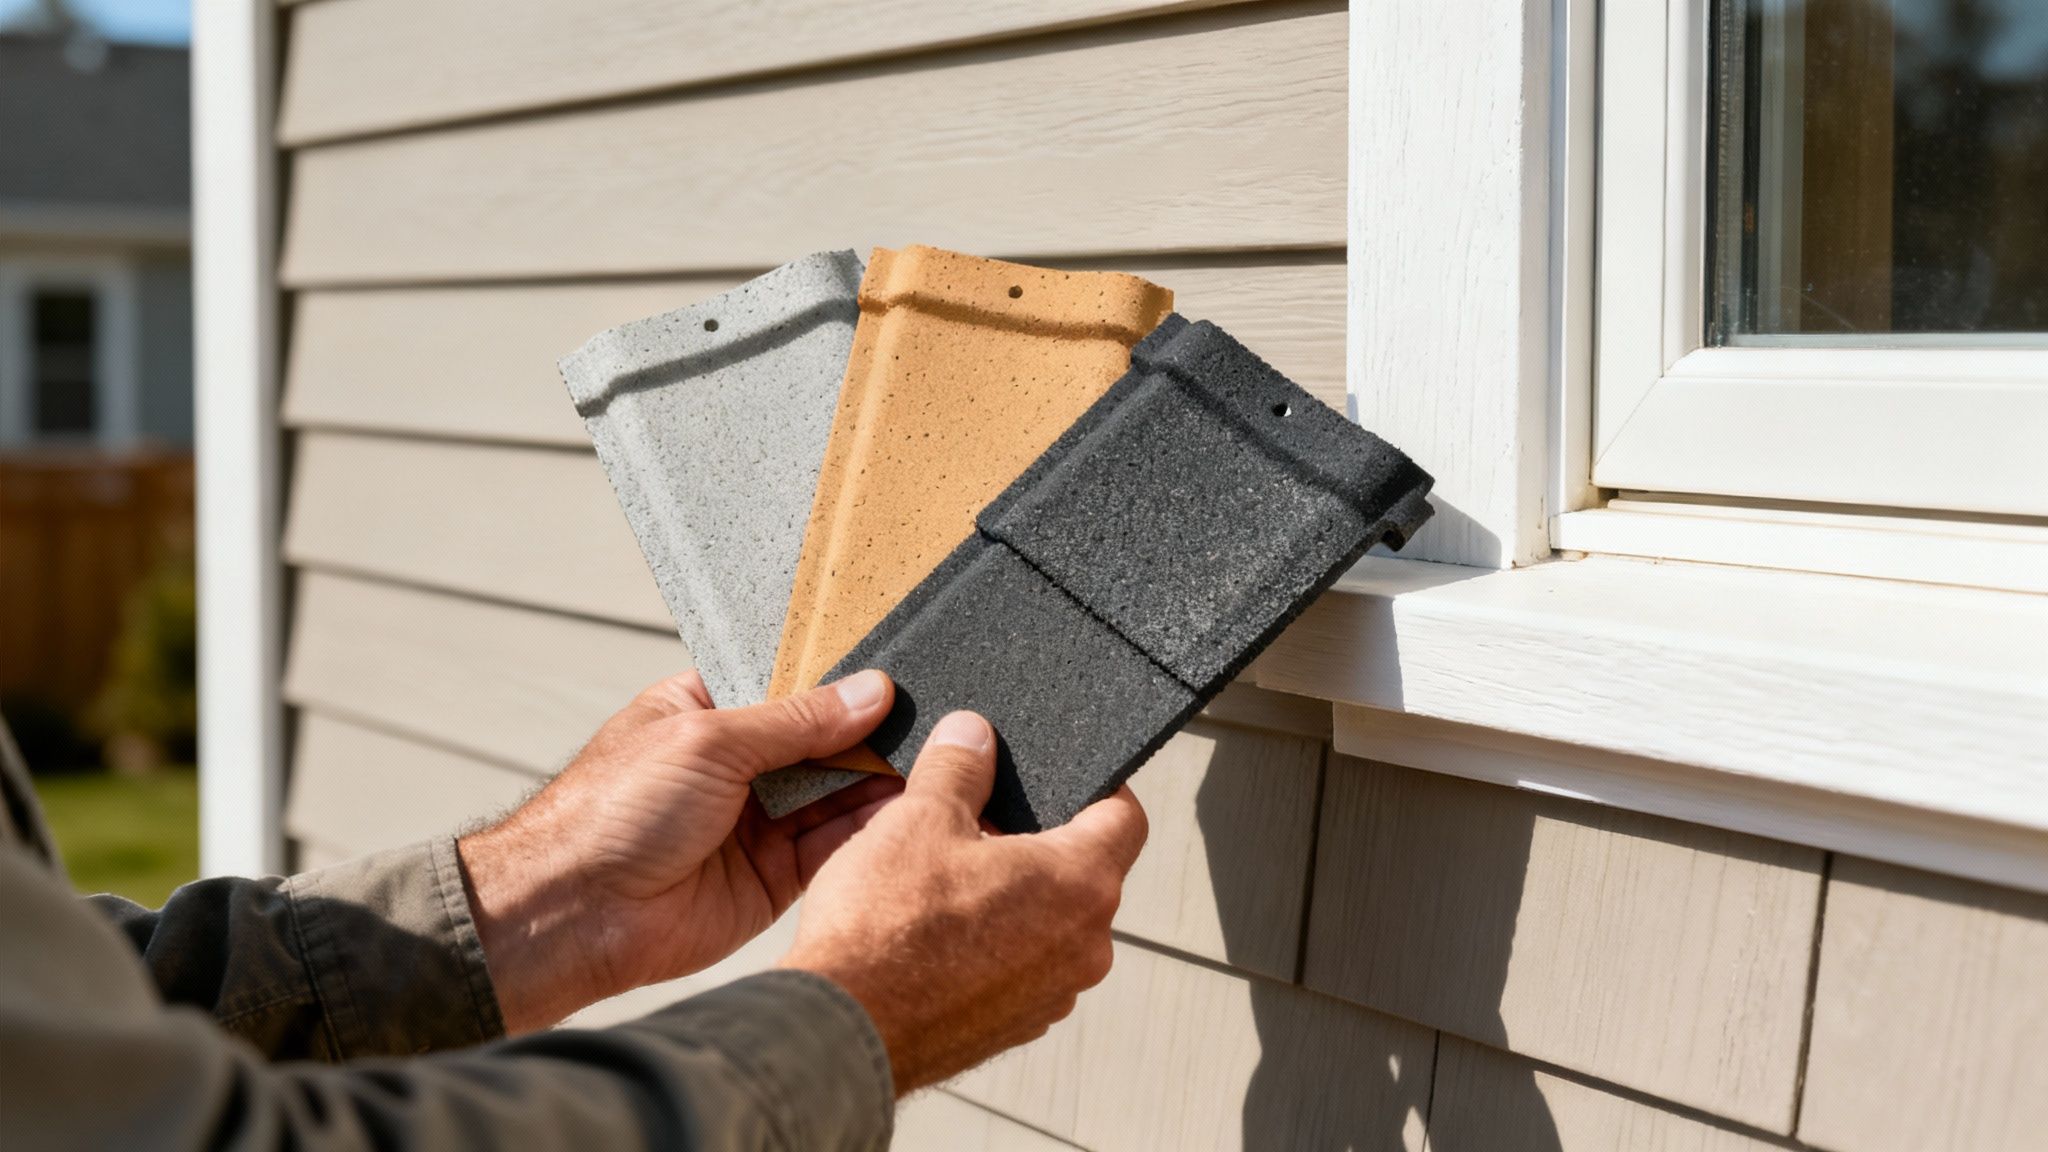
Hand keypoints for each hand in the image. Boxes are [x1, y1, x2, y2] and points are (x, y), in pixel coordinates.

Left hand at [458, 669, 904, 1031]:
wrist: (576, 913)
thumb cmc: (611, 812)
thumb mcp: (710, 739)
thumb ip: (797, 719)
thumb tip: (869, 692)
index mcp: (705, 711)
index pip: (787, 685)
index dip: (836, 680)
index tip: (891, 670)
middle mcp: (734, 765)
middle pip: (820, 740)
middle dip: (866, 732)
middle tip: (925, 716)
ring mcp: (754, 821)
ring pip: (834, 792)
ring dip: (875, 779)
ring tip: (929, 756)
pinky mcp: (771, 876)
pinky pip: (831, 846)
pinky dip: (866, 829)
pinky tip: (904, 806)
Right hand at [781, 711, 1148, 1093]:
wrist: (842, 1030)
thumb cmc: (886, 930)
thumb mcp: (919, 816)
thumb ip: (959, 766)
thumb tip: (973, 736)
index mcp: (1081, 883)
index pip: (1125, 817)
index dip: (1100, 786)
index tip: (1071, 777)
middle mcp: (1084, 947)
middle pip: (1083, 872)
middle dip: (1036, 841)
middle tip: (979, 821)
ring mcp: (1052, 994)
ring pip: (1049, 923)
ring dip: (1012, 897)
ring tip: (945, 880)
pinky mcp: (1015, 1026)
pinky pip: (1019, 968)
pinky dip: (991, 944)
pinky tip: (934, 934)